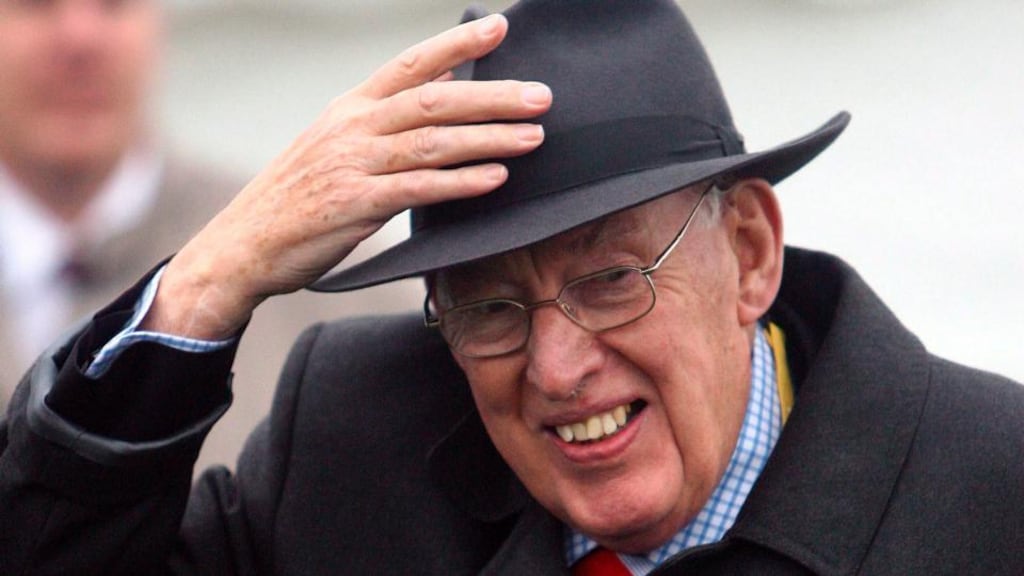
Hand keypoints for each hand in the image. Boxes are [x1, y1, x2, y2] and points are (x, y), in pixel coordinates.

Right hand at [142, 14, 550, 339]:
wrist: (244, 244)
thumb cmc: (297, 196)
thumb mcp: (334, 143)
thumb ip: (383, 120)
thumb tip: (439, 94)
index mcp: (350, 106)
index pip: (410, 64)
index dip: (456, 44)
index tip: (500, 27)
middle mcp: (353, 126)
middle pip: (435, 100)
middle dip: (493, 96)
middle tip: (541, 96)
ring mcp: (353, 164)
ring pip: (433, 142)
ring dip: (489, 138)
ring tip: (534, 137)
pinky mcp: (355, 205)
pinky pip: (418, 189)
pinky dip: (460, 183)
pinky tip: (495, 178)